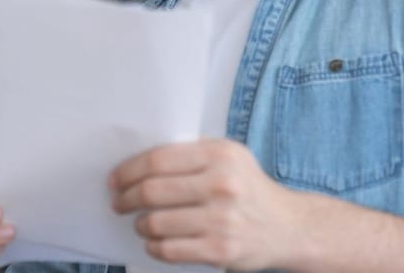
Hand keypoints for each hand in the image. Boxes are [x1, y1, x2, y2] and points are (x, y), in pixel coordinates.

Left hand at [110, 139, 304, 270]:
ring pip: (157, 223)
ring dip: (141, 224)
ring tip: (141, 223)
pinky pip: (169, 250)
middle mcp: (222, 185)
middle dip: (126, 198)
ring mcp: (222, 220)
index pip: (158, 160)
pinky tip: (154, 242)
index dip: (128, 171)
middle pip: (152, 191)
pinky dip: (154, 247)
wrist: (289, 227)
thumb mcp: (230, 157)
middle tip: (119, 203)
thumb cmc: (248, 188)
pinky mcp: (221, 250)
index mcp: (220, 155)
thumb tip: (138, 161)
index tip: (115, 180)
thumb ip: (191, 153)